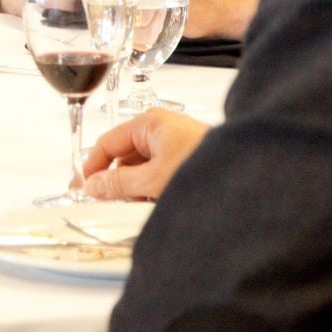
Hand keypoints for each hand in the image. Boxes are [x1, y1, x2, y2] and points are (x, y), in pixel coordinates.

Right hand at [81, 108, 208, 200]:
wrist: (249, 179)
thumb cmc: (206, 167)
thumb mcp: (153, 181)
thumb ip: (117, 184)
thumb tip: (92, 186)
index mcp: (149, 124)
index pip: (106, 143)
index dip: (92, 168)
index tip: (83, 190)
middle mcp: (161, 129)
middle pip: (123, 157)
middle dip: (116, 183)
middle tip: (109, 205)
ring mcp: (174, 144)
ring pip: (141, 169)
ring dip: (135, 190)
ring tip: (139, 208)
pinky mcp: (186, 160)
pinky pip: (158, 175)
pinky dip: (152, 191)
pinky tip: (156, 206)